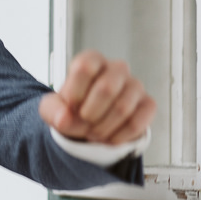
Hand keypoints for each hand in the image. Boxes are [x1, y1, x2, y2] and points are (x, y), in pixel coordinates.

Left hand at [39, 49, 155, 144]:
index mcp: (93, 61)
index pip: (85, 67)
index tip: (71, 106)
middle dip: (90, 114)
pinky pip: (138, 122)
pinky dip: (119, 136)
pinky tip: (109, 138)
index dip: (75, 93)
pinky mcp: (148, 105)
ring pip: (123, 107)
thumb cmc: (72, 110)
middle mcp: (117, 69)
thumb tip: (64, 119)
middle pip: (107, 87)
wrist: (89, 124)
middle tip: (84, 122)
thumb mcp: (52, 108)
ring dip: (103, 128)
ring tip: (94, 133)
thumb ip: (53, 111)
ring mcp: (135, 86)